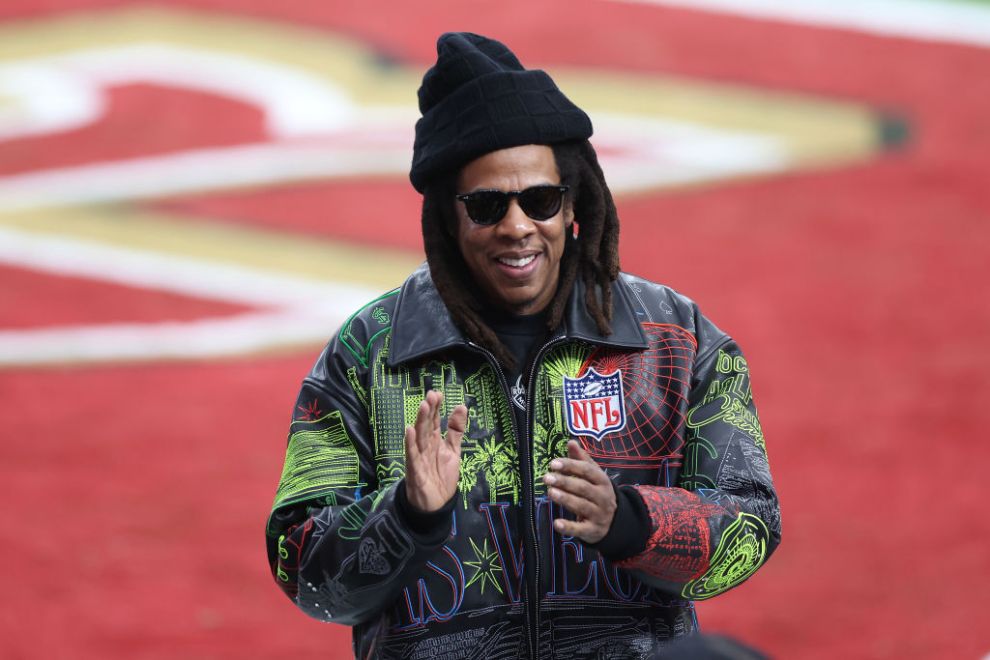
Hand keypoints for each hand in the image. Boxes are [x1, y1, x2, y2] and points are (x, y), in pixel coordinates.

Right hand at [404, 390, 467, 512]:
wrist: (436, 505)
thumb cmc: (442, 476)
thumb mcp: (453, 451)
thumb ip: (456, 430)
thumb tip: (461, 406)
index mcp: (434, 441)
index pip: (434, 421)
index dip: (436, 407)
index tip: (437, 393)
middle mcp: (425, 447)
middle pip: (426, 426)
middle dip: (428, 410)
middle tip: (431, 395)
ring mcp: (418, 457)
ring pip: (419, 437)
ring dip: (420, 421)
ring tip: (423, 406)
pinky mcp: (415, 470)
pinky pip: (412, 456)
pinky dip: (410, 444)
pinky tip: (409, 431)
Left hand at [543, 440, 615, 543]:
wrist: (616, 521)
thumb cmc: (598, 492)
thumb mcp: (594, 476)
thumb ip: (582, 459)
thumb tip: (571, 442)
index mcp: (602, 481)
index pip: (587, 471)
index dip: (570, 466)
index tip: (553, 463)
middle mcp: (603, 497)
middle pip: (583, 487)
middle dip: (565, 481)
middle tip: (547, 477)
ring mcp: (599, 514)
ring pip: (581, 506)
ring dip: (565, 499)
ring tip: (550, 492)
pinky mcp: (593, 530)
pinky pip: (580, 529)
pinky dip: (569, 527)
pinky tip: (556, 523)